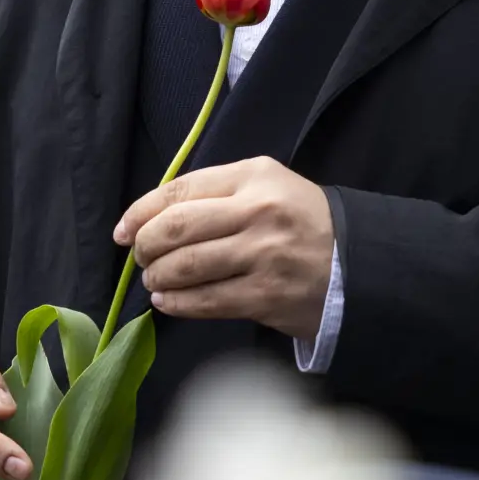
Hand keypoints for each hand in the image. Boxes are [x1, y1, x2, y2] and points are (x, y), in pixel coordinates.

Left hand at [114, 156, 332, 339]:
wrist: (355, 262)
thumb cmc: (300, 221)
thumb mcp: (266, 185)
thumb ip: (216, 192)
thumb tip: (151, 217)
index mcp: (253, 176)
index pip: (180, 191)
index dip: (140, 212)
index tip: (123, 231)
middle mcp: (256, 211)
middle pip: (175, 228)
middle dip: (145, 247)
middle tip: (139, 258)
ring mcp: (261, 256)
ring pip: (185, 267)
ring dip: (157, 277)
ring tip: (154, 281)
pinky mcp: (265, 296)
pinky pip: (205, 301)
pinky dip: (176, 303)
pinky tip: (167, 302)